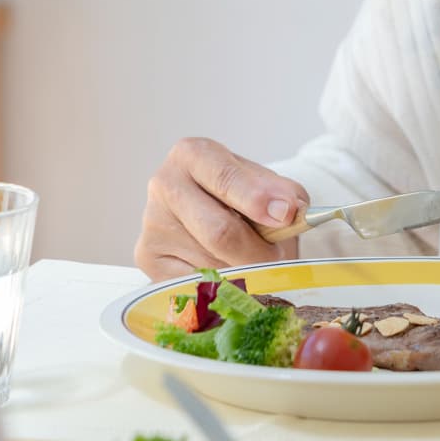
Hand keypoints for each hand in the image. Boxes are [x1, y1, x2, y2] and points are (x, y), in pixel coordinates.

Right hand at [134, 138, 309, 277]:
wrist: (212, 212)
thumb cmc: (240, 196)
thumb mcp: (265, 185)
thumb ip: (283, 193)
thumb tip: (290, 209)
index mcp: (192, 154)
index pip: (225, 179)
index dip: (257, 199)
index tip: (285, 214)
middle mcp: (165, 184)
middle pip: (220, 231)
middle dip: (258, 251)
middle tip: (276, 257)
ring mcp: (152, 223)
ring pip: (211, 265)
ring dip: (243, 271)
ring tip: (249, 261)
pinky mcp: (148, 258)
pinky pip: (195, 285)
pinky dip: (221, 286)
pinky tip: (227, 273)